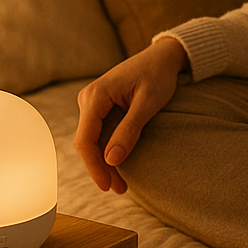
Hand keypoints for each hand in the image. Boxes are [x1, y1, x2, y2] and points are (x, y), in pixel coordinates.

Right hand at [74, 36, 188, 193]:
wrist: (162, 58)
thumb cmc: (157, 75)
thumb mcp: (148, 103)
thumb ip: (129, 130)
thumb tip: (112, 160)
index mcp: (95, 95)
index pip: (86, 139)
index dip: (94, 166)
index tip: (107, 186)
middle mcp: (88, 99)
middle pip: (87, 143)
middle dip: (101, 168)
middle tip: (119, 190)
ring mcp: (93, 103)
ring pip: (93, 141)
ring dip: (104, 162)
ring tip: (121, 184)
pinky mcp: (100, 108)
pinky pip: (100, 134)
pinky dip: (108, 150)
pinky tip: (120, 165)